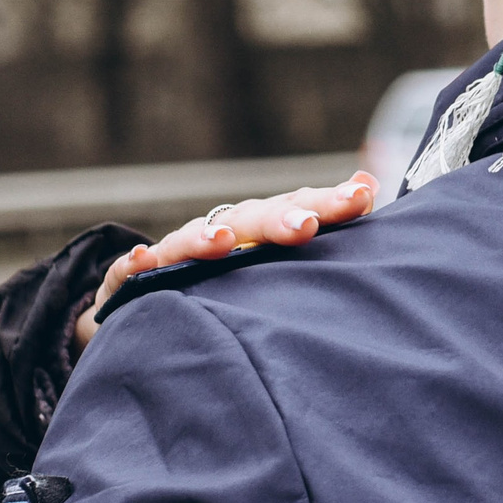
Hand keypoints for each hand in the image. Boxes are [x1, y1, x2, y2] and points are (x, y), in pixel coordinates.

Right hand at [74, 171, 375, 350]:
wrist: (158, 306)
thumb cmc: (240, 286)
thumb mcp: (283, 270)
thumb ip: (323, 241)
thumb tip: (373, 197)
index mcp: (265, 231)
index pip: (300, 209)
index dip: (330, 202)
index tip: (363, 196)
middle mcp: (224, 234)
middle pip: (252, 219)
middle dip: (280, 219)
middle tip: (307, 226)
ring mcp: (176, 256)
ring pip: (190, 242)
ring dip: (204, 238)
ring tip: (220, 242)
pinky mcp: (133, 282)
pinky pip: (130, 274)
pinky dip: (134, 265)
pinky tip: (140, 262)